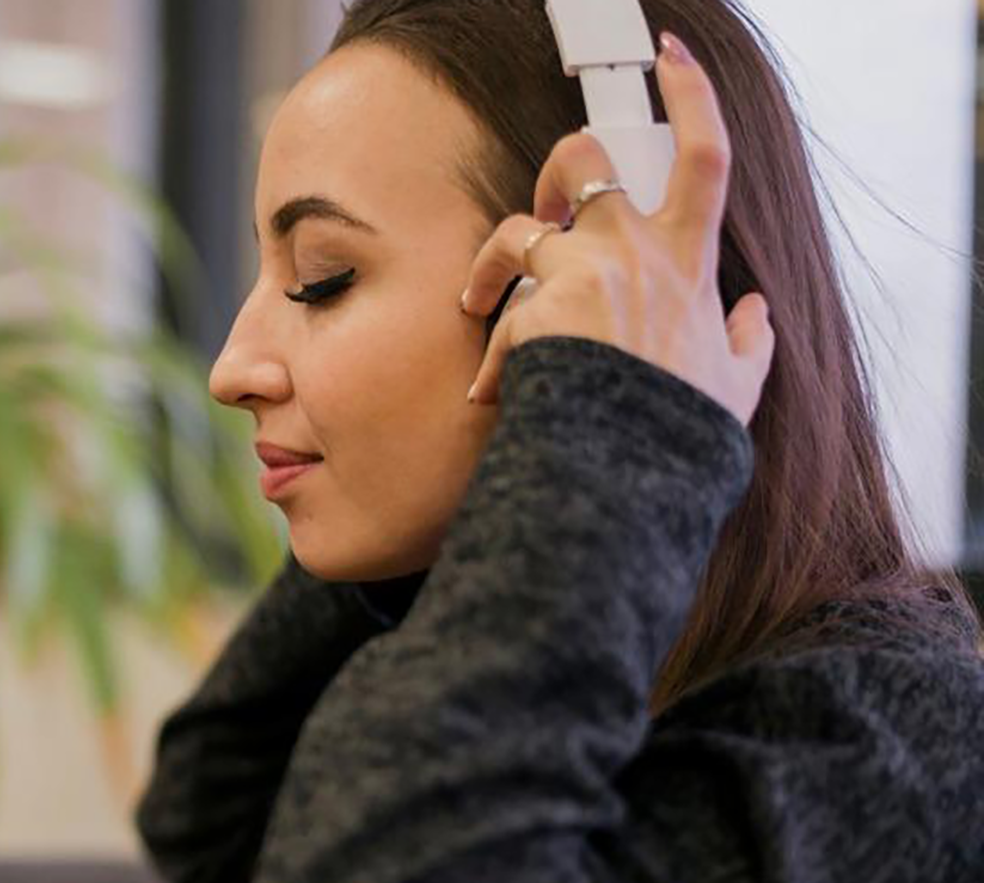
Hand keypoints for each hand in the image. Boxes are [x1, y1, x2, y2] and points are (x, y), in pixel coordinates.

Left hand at [460, 33, 774, 429]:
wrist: (632, 464)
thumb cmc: (683, 424)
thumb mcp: (739, 383)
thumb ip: (752, 341)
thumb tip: (759, 311)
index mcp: (688, 258)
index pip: (704, 154)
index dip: (691, 97)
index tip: (671, 62)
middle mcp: (632, 250)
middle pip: (585, 158)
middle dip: (560, 167)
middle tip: (549, 205)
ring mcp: (580, 274)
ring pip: (519, 230)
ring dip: (495, 261)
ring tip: (480, 297)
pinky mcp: (535, 309)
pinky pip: (500, 318)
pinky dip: (493, 352)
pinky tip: (488, 392)